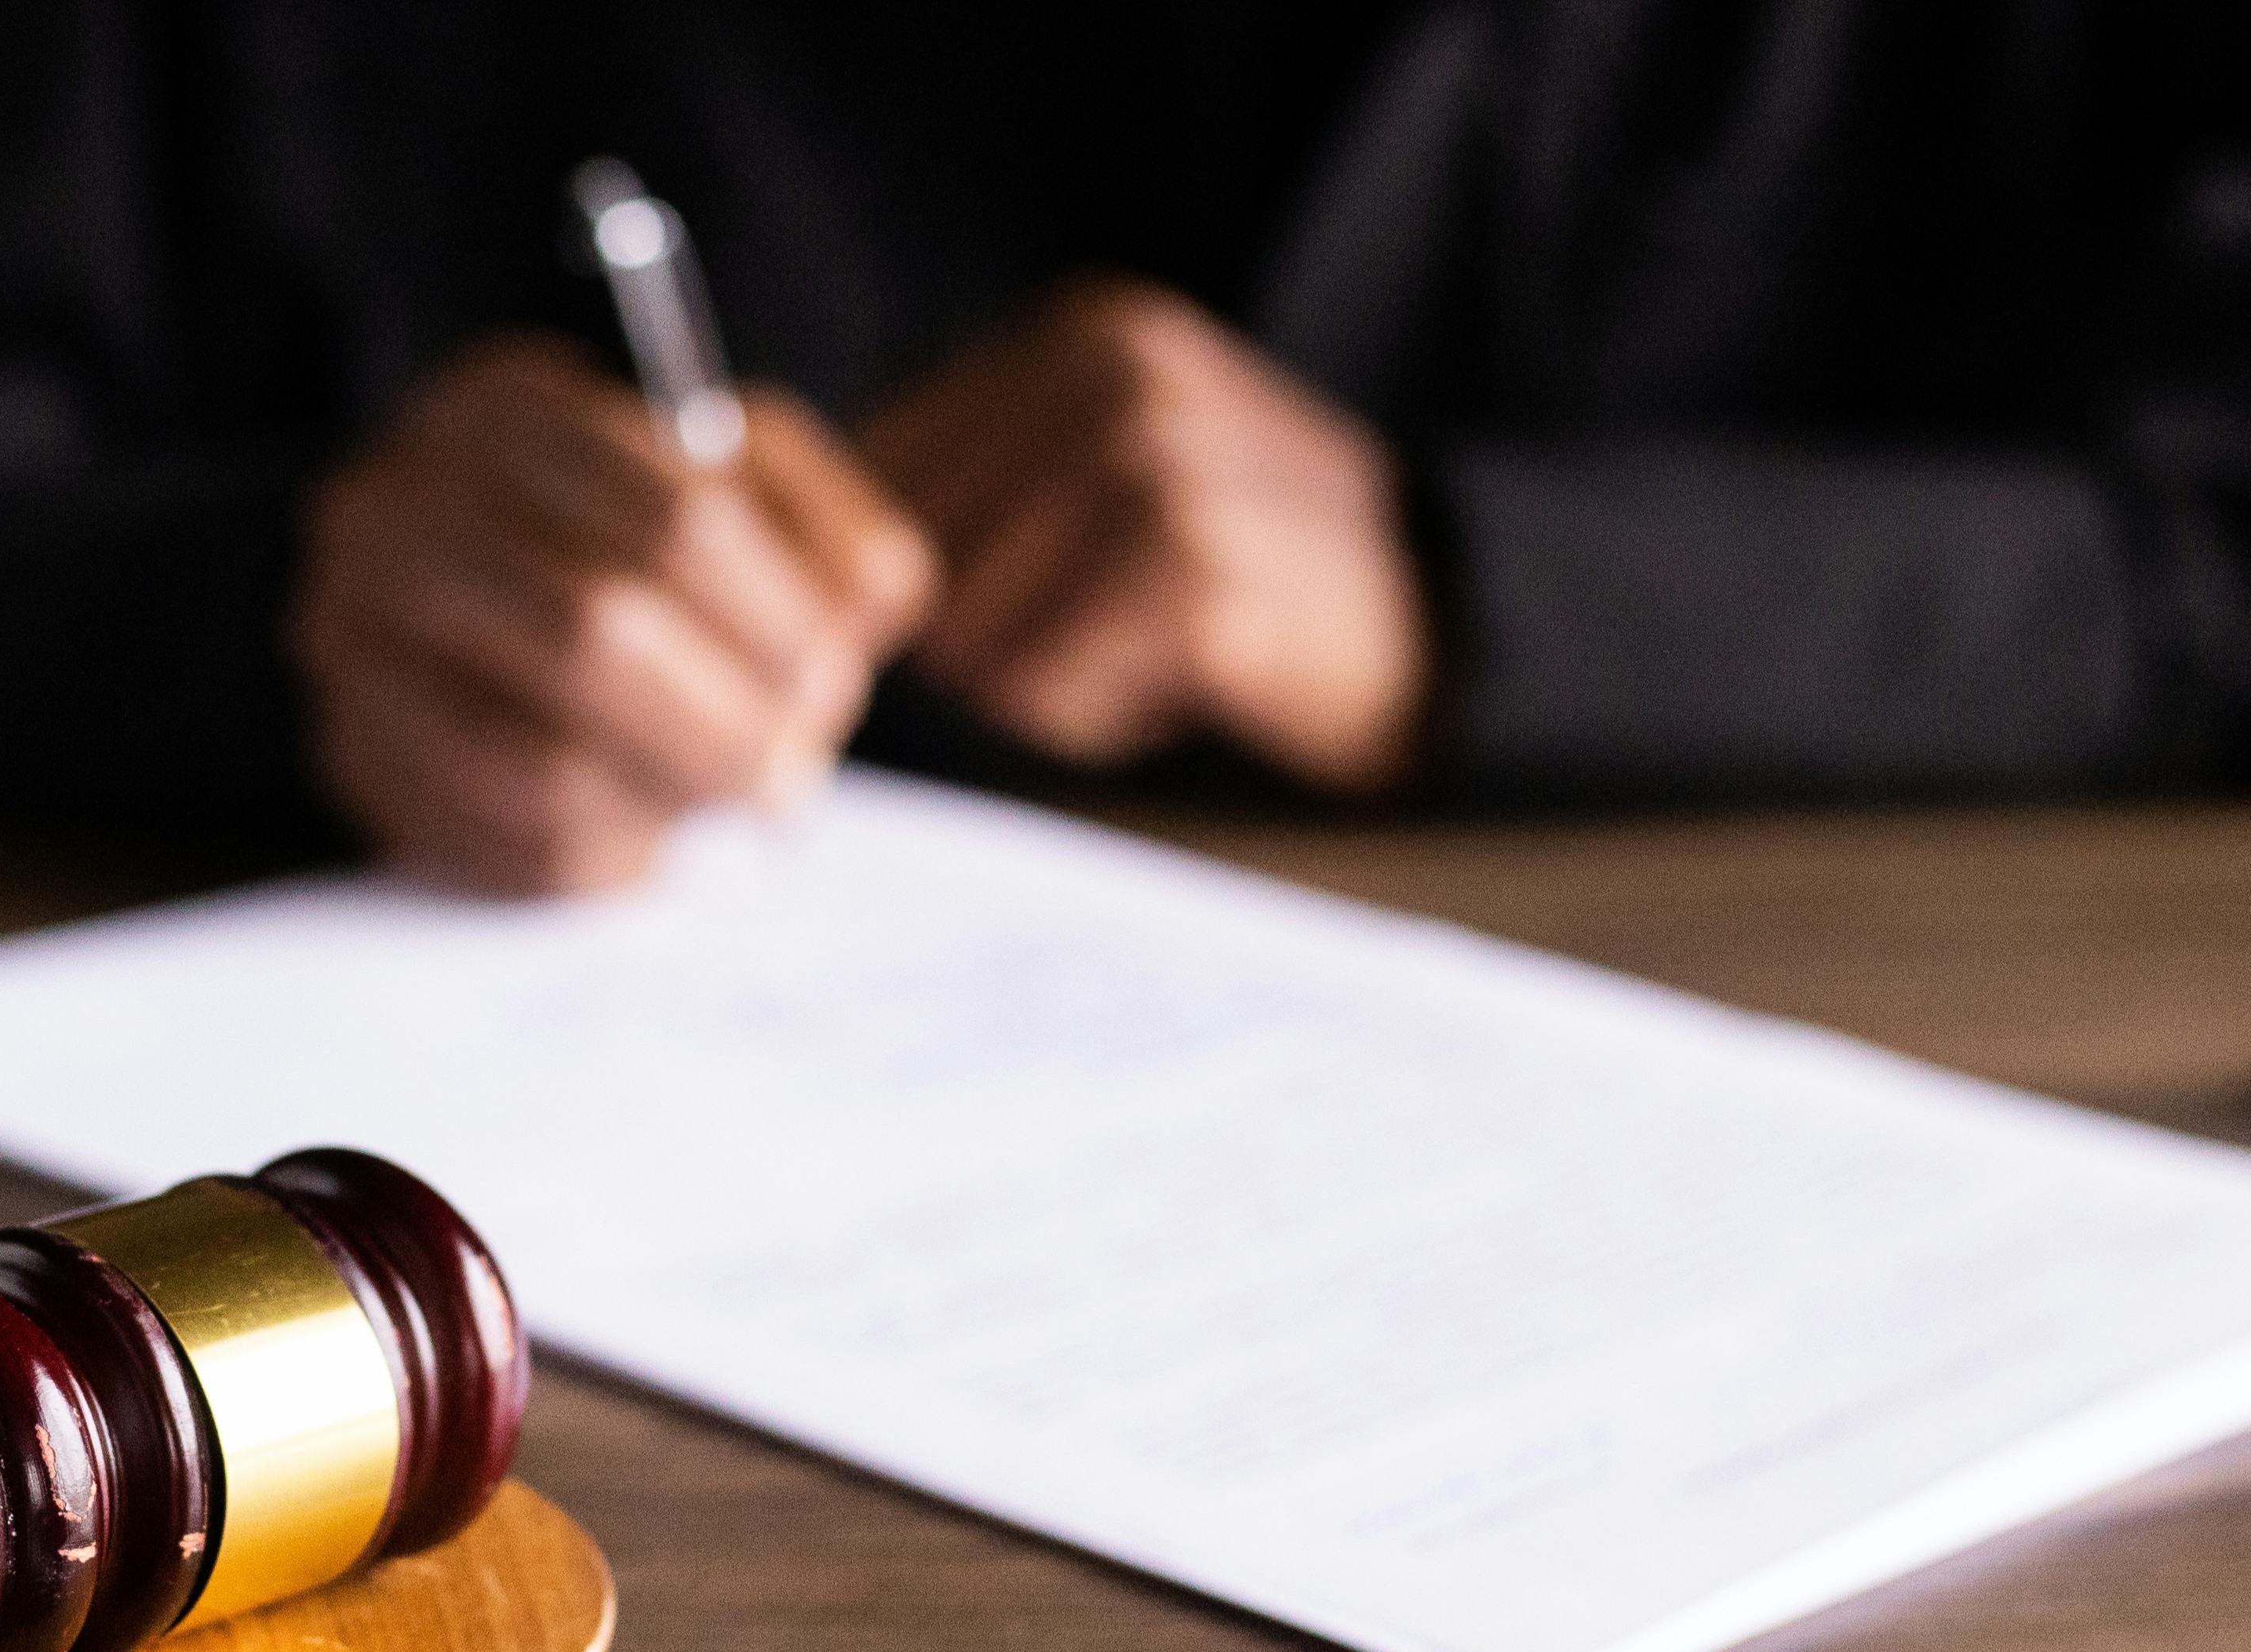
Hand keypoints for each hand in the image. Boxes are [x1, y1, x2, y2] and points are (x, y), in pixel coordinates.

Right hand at [291, 334, 934, 894]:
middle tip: (792, 777)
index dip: (776, 620)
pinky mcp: (351, 754)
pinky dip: (605, 860)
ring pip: (540, 762)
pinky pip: (498, 844)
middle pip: (594, 633)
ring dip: (668, 803)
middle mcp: (392, 509)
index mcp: (500, 410)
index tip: (831, 680)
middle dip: (725, 725)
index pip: (674, 517)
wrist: (474, 590)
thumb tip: (861, 612)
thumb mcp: (746, 484)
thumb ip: (827, 527)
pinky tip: (650, 839)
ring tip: (726, 806)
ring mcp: (350, 637)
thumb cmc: (638, 535)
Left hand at [861, 279, 1427, 793]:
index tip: (1019, 598)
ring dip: (1042, 683)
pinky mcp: (1188, 573)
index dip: (916, 573)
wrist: (1440, 625)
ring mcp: (1155, 465)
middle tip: (1105, 632)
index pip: (882, 468)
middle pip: (914, 561)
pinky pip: (1044, 691)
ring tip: (1148, 651)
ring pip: (970, 635)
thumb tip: (809, 560)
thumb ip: (981, 477)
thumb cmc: (1248, 569)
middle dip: (983, 634)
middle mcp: (1112, 375)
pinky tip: (1184, 684)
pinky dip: (1096, 719)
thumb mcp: (1121, 464)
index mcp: (1082, 333)